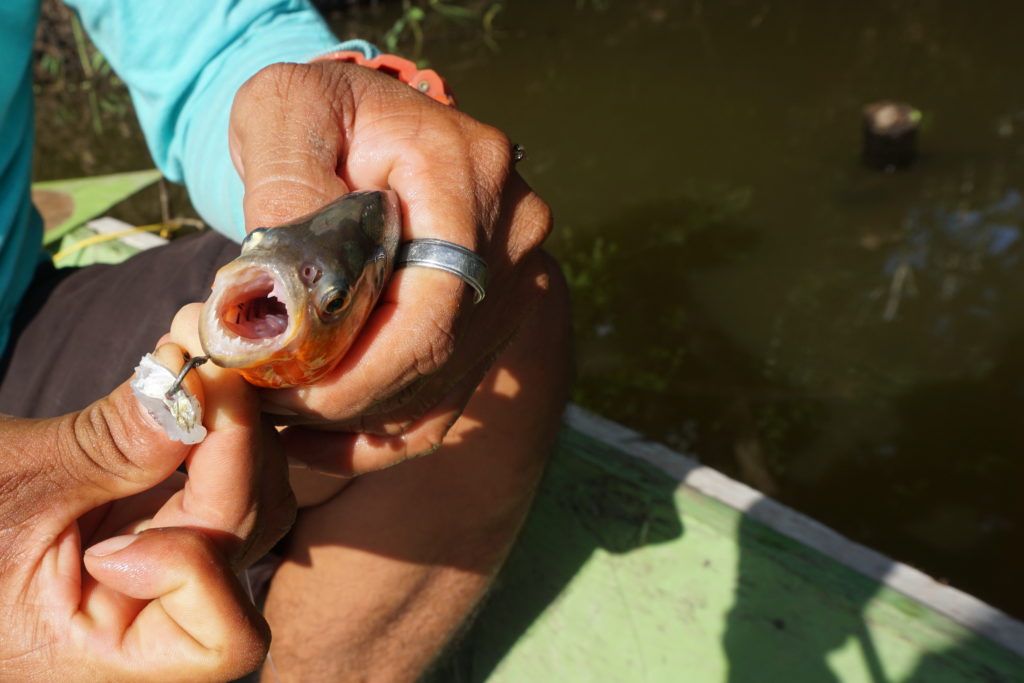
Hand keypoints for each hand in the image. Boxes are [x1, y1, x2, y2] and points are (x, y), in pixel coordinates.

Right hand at [0, 343, 293, 680]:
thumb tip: (194, 392)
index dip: (209, 557)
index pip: (223, 639)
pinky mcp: (160, 526)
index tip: (167, 472)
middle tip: (209, 372)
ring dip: (237, 436)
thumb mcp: (13, 480)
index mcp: (98, 657)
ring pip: (253, 512)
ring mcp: (162, 573)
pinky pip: (225, 487)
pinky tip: (189, 390)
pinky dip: (219, 435)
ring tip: (193, 370)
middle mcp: (147, 625)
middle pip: (248, 554)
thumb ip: (109, 447)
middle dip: (239, 455)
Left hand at [228, 60, 554, 474]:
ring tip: (277, 412)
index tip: (274, 387)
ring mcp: (515, 280)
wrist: (360, 122)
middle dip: (344, 400)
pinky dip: (383, 426)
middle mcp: (512, 232)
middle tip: (259, 403)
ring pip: (442, 387)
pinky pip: (446, 397)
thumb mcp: (284, 112)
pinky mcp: (495, 317)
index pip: (433, 305)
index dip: (357, 370)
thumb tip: (283, 283)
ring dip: (356, 418)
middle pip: (441, 357)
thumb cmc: (317, 111)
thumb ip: (285, 182)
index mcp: (469, 173)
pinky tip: (318, 433)